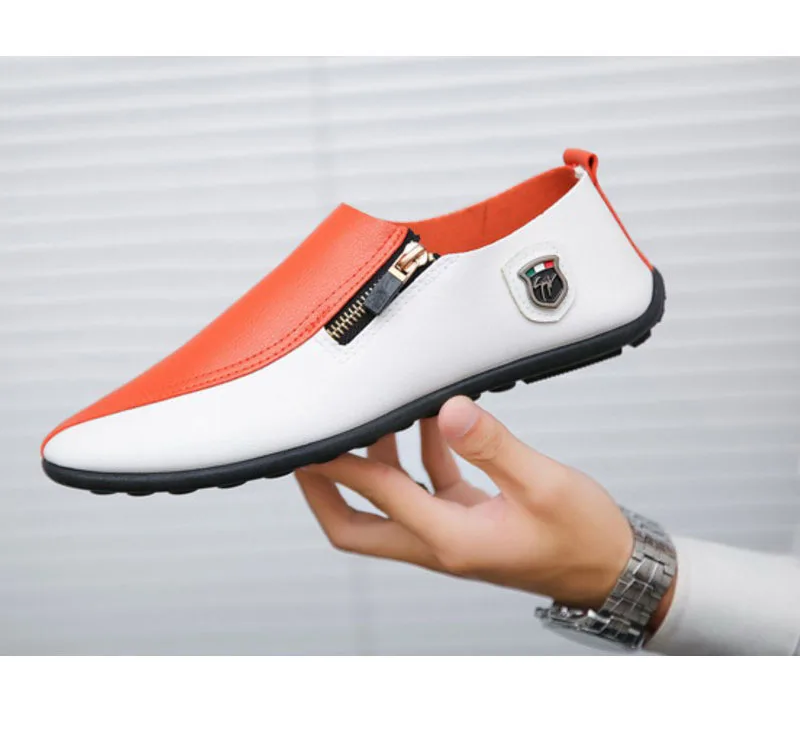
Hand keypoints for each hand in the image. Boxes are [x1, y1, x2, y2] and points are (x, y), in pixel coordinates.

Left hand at [297, 396, 673, 621]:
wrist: (611, 572)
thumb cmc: (583, 538)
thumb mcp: (542, 484)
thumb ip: (492, 446)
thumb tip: (451, 411)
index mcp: (450, 540)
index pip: (378, 495)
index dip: (340, 465)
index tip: (313, 439)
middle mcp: (441, 543)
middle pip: (357, 528)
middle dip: (325, 491)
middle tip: (309, 451)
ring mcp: (451, 536)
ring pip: (388, 509)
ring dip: (372, 468)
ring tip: (374, 421)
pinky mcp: (467, 524)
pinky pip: (426, 492)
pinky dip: (418, 460)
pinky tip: (429, 427)